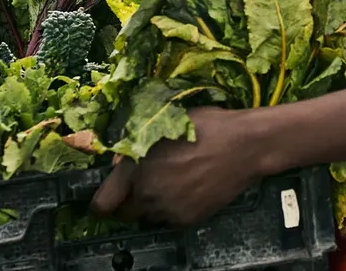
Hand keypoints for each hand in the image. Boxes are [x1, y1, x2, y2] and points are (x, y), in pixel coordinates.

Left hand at [89, 106, 263, 227]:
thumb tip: (121, 164)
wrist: (244, 145)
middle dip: (128, 202)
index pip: (103, 203)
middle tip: (142, 186)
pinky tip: (188, 188)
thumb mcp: (165, 125)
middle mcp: (148, 194)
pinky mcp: (188, 219)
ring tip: (171, 183)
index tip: (104, 199)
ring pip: (148, 216)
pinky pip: (170, 219)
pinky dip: (173, 208)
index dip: (100, 203)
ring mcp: (169, 210)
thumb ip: (137, 148)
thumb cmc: (206, 126)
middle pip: (124, 214)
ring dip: (152, 205)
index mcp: (136, 168)